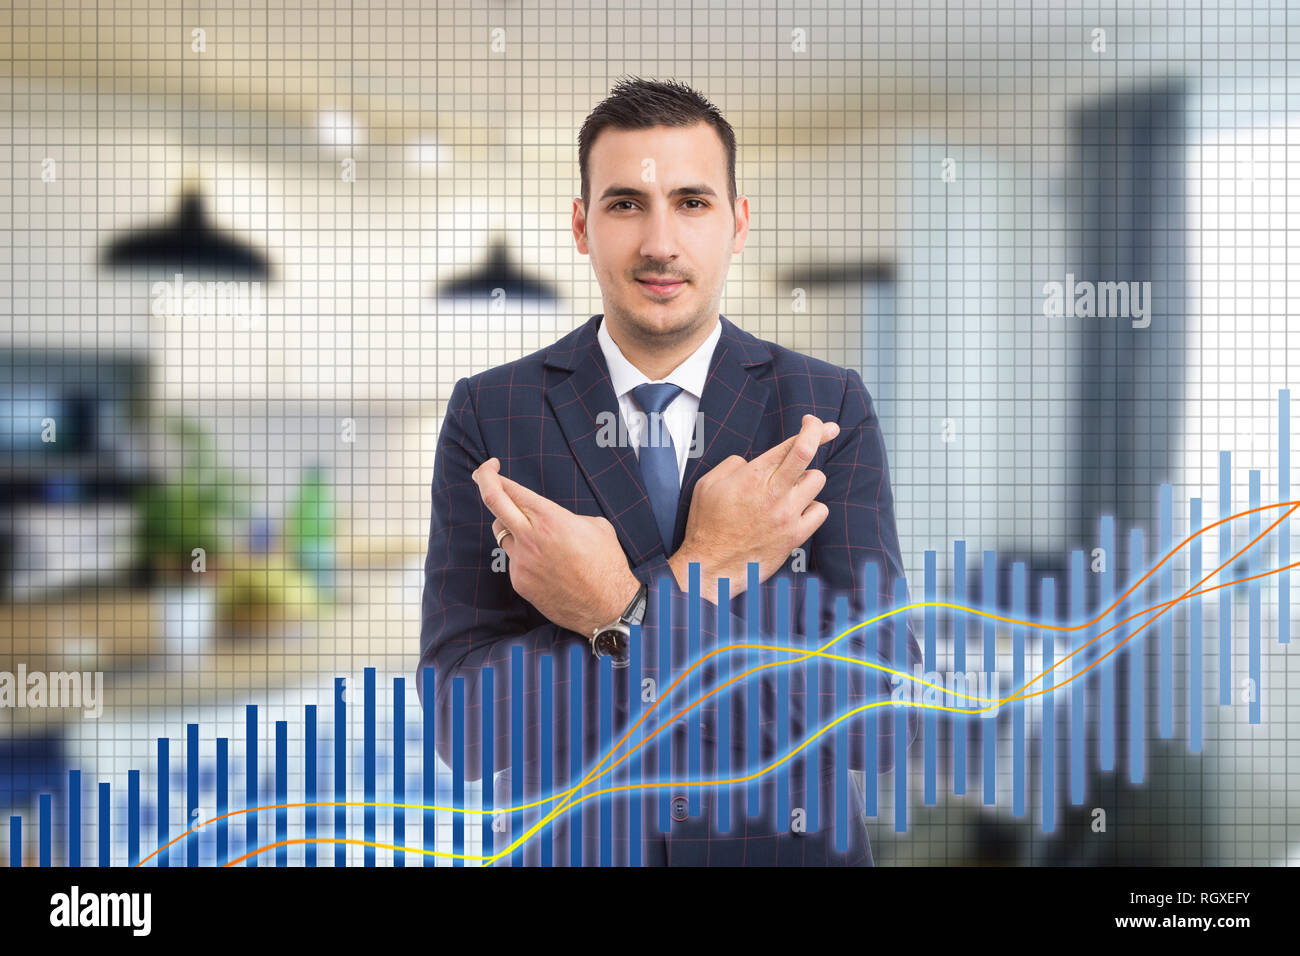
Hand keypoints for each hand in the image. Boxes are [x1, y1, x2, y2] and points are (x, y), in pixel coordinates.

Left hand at [472, 458, 640, 637]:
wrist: (608, 606)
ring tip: (536, 535)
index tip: (493, 467)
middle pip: (492, 502)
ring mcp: (521, 562)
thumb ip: (565, 516)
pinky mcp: (519, 582)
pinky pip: (513, 560)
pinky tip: (548, 565)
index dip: (495, 474)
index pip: (510, 489)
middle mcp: (530, 538)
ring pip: (502, 534)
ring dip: (511, 526)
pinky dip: (524, 556)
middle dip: (483, 481)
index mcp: (550, 518)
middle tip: (482, 473)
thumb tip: (551, 518)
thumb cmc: (607, 563)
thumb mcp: (595, 525)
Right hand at [669, 414, 839, 604]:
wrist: (711, 566)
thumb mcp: (707, 484)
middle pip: (807, 454)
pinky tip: (797, 509)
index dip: (810, 428)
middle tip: (828, 429)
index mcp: (752, 476)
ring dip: (807, 479)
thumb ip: (733, 465)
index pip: (790, 444)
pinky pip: (820, 511)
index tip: (816, 422)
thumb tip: (752, 462)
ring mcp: (787, 515)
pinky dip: (812, 507)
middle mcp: (773, 493)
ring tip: (791, 487)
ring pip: (817, 481)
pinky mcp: (795, 536)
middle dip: (820, 434)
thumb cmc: (707, 526)